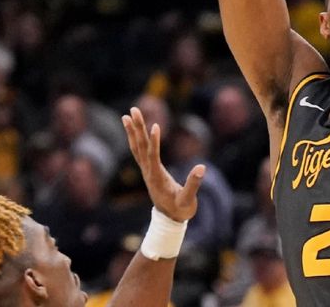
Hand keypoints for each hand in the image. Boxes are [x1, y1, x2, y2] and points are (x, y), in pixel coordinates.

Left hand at [122, 107, 204, 221]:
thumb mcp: (188, 200)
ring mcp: (147, 170)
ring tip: (127, 115)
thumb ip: (193, 184)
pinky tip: (134, 128)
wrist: (170, 219)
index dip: (154, 141)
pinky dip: (135, 138)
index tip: (155, 125)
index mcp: (158, 178)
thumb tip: (201, 168)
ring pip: (137, 147)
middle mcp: (149, 172)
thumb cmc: (181, 210)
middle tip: (134, 110)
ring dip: (133, 131)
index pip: (153, 156)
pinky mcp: (149, 169)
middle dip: (138, 128)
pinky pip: (139, 151)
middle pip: (141, 147)